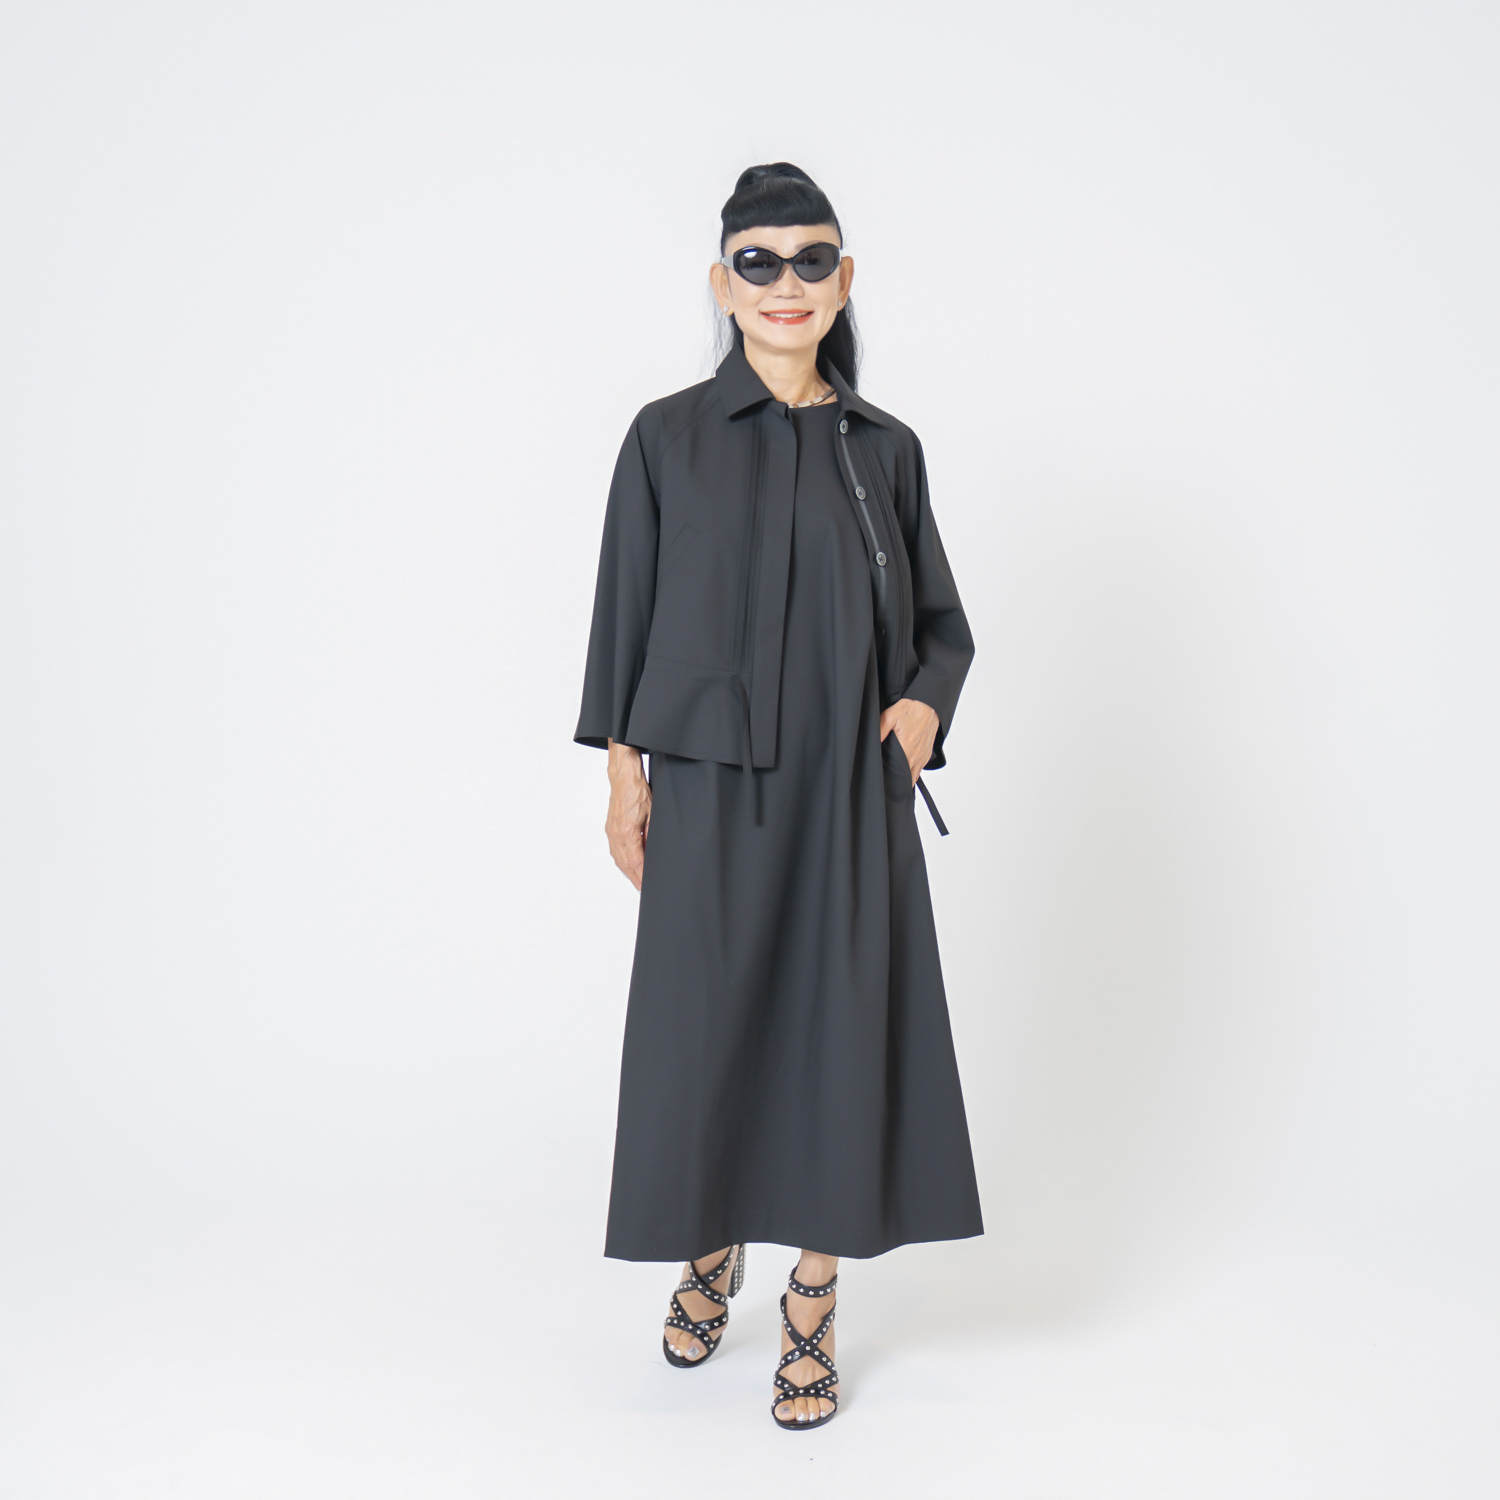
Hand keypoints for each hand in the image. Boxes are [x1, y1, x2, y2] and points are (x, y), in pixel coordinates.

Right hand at [605, 739, 651, 889]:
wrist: (623, 776)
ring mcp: (611, 831)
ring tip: (637, 881)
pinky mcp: (610, 828)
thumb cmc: (638, 790)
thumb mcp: (653, 812)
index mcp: (627, 831)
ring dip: (627, 871)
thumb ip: (652, 833)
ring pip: (618, 858)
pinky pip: (615, 850)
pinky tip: (627, 864)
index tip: (647, 886)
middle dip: (635, 878)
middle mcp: (616, 834)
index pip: (635, 861)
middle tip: (643, 889)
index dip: (642, 875)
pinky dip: (621, 861)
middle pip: (625, 864)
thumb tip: (655, 850)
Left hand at [879, 699, 938, 787]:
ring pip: (914, 776)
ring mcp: (923, 756)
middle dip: (897, 782)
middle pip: (906, 779)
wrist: (929, 705)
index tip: (883, 781)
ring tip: (895, 778)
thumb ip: (879, 731)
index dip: (890, 780)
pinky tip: (904, 769)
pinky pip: (920, 769)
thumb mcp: (889, 716)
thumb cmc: (910, 709)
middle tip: (887, 781)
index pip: (898, 774)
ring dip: (906, 778)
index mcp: (907, 749)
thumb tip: (872, 744)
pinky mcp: (927, 754)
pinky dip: (912, 771)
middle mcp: (917, 756)